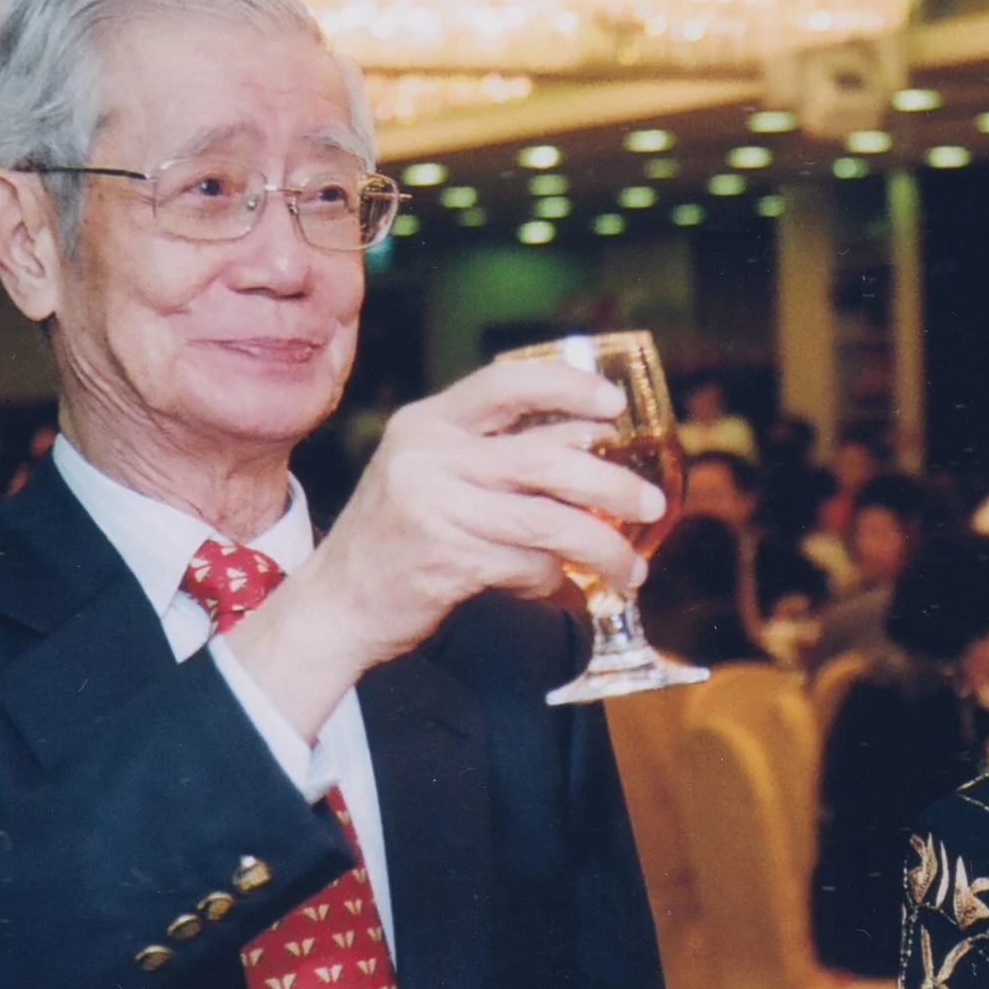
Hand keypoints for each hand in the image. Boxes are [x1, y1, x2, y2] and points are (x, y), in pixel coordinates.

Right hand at [232, 358, 667, 736]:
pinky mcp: (445, 562)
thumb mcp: (431, 473)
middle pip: (545, 460)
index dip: (566, 387)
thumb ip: (496, 451)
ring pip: (548, 522)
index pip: (505, 385)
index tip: (613, 404)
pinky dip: (551, 579)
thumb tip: (589, 440)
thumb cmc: (396, 536)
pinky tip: (551, 584)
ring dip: (602, 548)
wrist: (336, 604)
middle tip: (653, 503)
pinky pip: (527, 566)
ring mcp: (434, 510)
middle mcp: (427, 458)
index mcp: (426, 423)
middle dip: (612, 484)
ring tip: (632, 569)